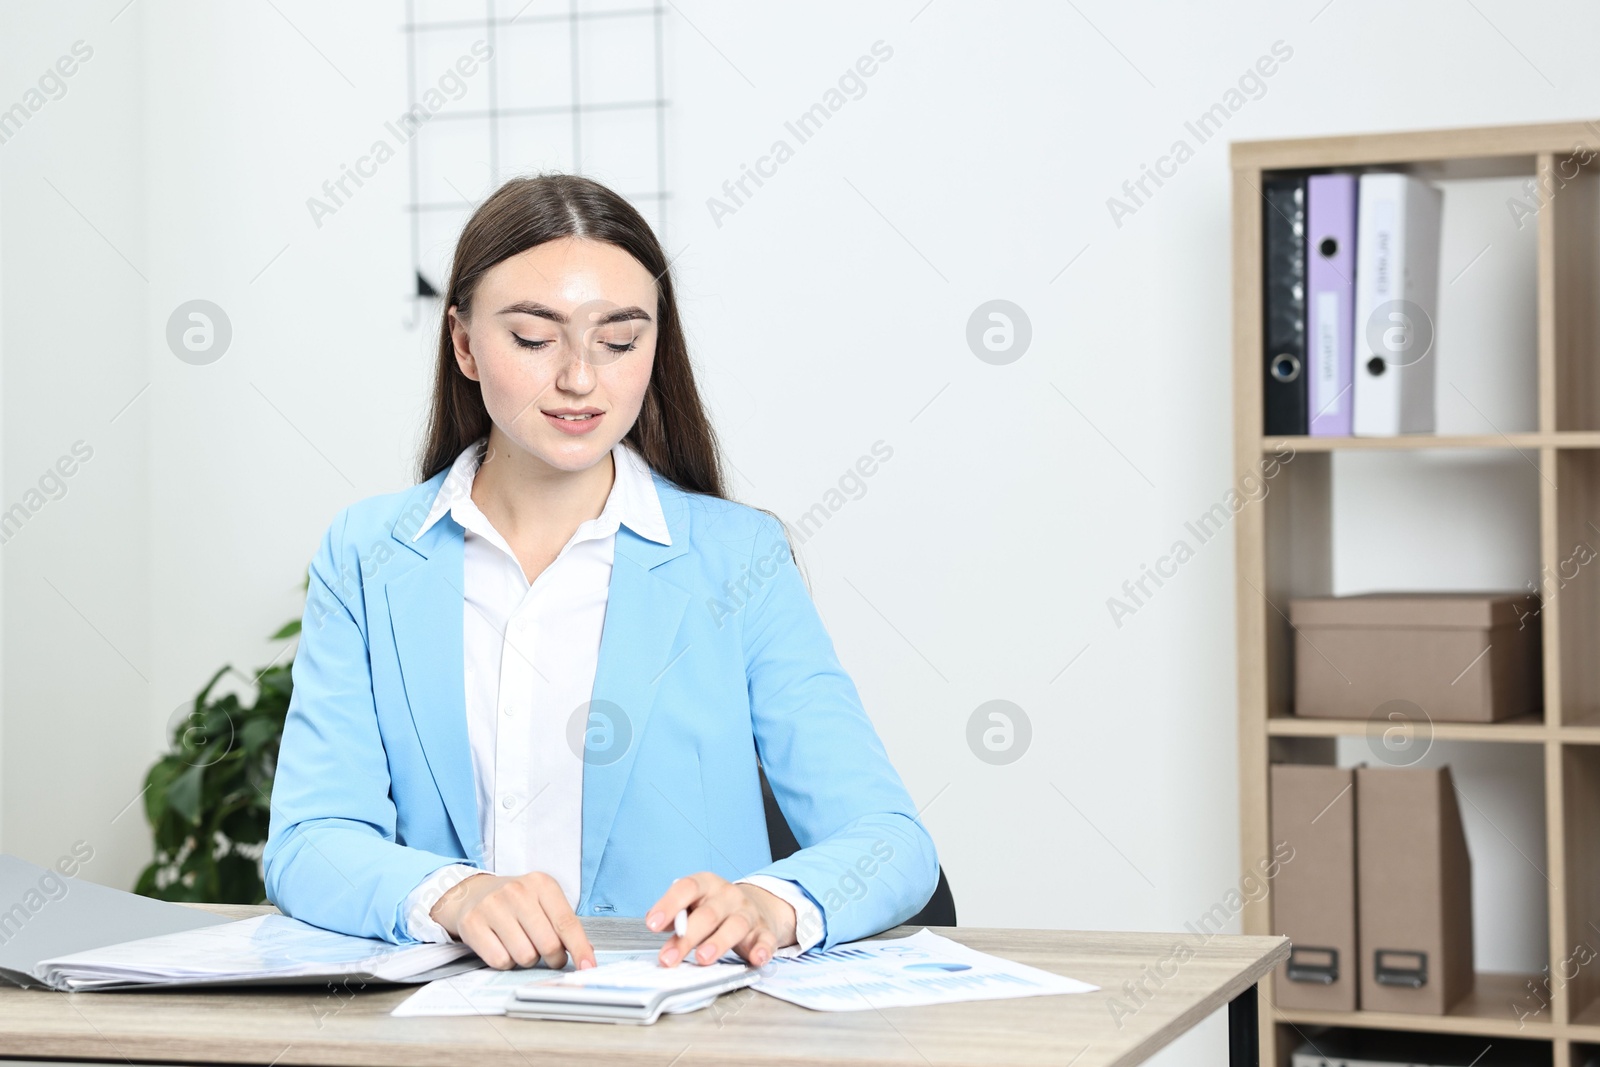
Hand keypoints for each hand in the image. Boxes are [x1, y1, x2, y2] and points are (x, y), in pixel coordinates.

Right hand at [429, 871, 595, 970]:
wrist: (473, 893)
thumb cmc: (515, 902)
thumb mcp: (543, 902)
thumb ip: (564, 924)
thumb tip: (586, 953)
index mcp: (541, 884)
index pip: (567, 923)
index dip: (580, 949)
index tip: (588, 967)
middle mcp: (517, 892)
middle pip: (548, 944)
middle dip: (553, 958)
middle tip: (549, 955)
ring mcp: (493, 906)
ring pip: (524, 956)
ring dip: (527, 960)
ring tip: (521, 945)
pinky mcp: (472, 923)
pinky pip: (500, 961)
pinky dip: (506, 962)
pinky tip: (503, 947)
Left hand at [645, 872, 796, 967]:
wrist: (755, 906)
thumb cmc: (714, 908)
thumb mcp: (693, 904)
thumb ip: (676, 914)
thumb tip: (656, 922)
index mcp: (707, 885)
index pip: (687, 888)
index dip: (668, 905)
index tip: (652, 924)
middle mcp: (728, 896)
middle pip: (708, 914)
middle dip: (687, 937)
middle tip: (669, 957)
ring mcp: (748, 913)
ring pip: (735, 926)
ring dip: (718, 942)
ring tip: (702, 958)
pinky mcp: (764, 931)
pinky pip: (765, 939)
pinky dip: (762, 949)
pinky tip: (756, 958)